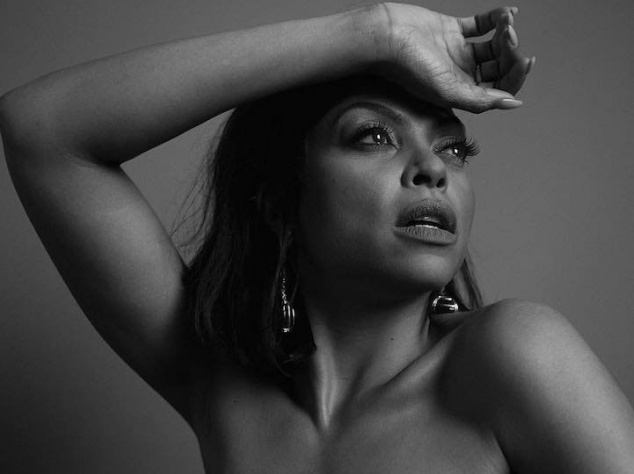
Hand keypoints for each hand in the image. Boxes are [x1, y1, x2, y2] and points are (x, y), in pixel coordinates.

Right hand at [370, 3, 534, 112]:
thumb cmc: (409, 67)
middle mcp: (461, 74)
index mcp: (461, 93)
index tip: (525, 60)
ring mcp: (457, 52)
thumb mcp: (447, 90)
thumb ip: (481, 100)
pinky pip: (481, 25)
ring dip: (505, 34)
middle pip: (499, 68)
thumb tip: (514, 103)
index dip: (516, 77)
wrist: (385, 37)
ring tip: (506, 24)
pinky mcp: (452, 30)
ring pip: (493, 46)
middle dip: (511, 53)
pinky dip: (497, 19)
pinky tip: (508, 14)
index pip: (499, 89)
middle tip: (511, 39)